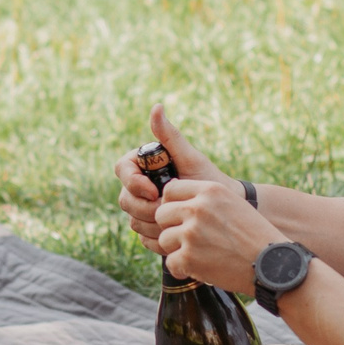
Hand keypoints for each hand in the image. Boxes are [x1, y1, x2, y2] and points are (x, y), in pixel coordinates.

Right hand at [112, 104, 228, 252]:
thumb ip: (170, 136)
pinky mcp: (148, 229)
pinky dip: (158, 237)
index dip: (134, 182)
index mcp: (142, 166)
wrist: (221, 209)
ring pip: (132, 220)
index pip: (122, 170)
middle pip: (124, 199)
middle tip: (169, 209)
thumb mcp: (190, 157)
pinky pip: (143, 237)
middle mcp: (137, 187)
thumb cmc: (208, 178)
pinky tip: (176, 233)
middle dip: (146, 207)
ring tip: (178, 220)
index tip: (155, 190)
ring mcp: (141, 210)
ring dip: (154, 224)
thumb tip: (157, 107)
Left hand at [153, 176, 275, 291]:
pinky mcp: (189, 258)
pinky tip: (200, 269)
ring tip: (200, 255)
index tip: (181, 218)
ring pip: (164, 239)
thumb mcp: (232, 204)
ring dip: (177, 250)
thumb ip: (204, 198)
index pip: (170, 190)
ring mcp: (192, 233)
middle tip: (189, 240)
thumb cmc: (254, 236)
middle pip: (161, 215)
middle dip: (171, 228)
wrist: (272, 265)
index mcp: (210, 191)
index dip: (172, 205)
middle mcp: (198, 209)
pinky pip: (170, 263)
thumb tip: (169, 194)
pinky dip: (182, 269)